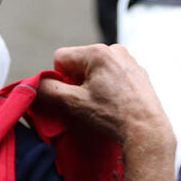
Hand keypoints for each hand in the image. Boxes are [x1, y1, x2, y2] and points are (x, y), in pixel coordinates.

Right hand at [37, 44, 176, 180]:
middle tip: (86, 104)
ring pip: (96, 70)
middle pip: (80, 63)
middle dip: (77, 82)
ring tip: (102, 106)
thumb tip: (33, 86)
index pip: (61, 58)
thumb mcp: (73, 103)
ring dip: (92, 85)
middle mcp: (115, 50)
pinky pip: (113, 76)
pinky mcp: (139, 74)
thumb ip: (47, 91)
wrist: (147, 130)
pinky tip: (115, 105)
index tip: (71, 96)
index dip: (60, 79)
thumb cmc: (112, 115)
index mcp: (98, 52)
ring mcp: (129, 61)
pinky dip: (109, 88)